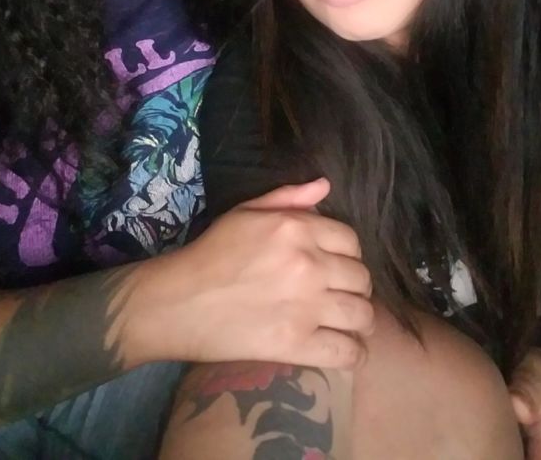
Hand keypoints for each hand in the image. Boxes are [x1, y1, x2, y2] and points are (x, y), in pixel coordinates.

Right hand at [130, 179, 373, 369]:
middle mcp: (309, 265)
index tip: (336, 267)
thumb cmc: (211, 253)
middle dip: (355, 288)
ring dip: (359, 320)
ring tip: (346, 324)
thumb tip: (325, 186)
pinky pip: (347, 352)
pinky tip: (345, 350)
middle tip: (339, 296)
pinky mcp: (296, 343)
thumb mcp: (246, 212)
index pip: (352, 242)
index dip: (348, 255)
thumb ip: (289, 198)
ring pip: (362, 315)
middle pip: (361, 279)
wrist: (178, 301)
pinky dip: (353, 354)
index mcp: (298, 229)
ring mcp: (306, 306)